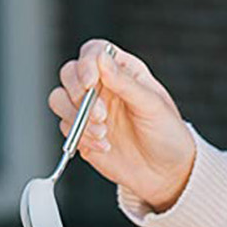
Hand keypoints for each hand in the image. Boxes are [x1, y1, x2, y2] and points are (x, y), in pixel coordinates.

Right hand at [48, 39, 196, 212]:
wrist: (164, 173)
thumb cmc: (167, 134)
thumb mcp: (152, 105)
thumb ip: (125, 82)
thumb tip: (102, 59)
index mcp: (123, 71)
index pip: (93, 52)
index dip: (86, 63)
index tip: (90, 83)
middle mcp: (102, 87)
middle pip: (69, 73)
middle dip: (78, 94)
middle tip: (101, 115)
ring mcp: (89, 110)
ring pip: (59, 99)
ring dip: (76, 117)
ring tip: (103, 133)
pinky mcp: (80, 133)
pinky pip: (65, 128)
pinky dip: (81, 138)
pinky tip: (105, 146)